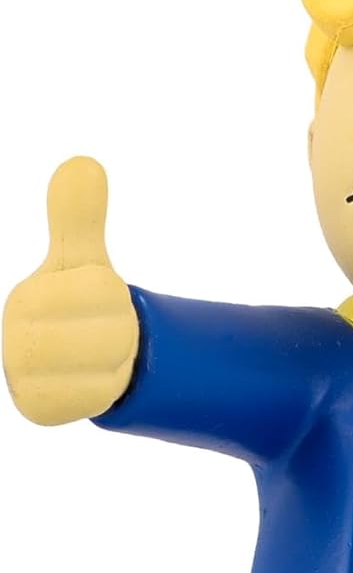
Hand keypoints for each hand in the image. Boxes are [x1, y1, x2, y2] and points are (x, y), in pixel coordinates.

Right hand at [3, 156, 138, 424]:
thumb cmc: (78, 304)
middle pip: (106, 339)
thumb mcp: (84, 260)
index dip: (114, 301)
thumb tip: (84, 165)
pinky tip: (88, 380)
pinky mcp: (37, 408)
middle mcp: (15, 335)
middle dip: (118, 336)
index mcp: (27, 298)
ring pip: (104, 373)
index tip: (96, 303)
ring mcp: (21, 375)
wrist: (74, 360)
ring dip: (114, 365)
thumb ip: (80, 219)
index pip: (101, 295)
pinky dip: (103, 391)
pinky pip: (92, 402)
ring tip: (95, 355)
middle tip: (101, 333)